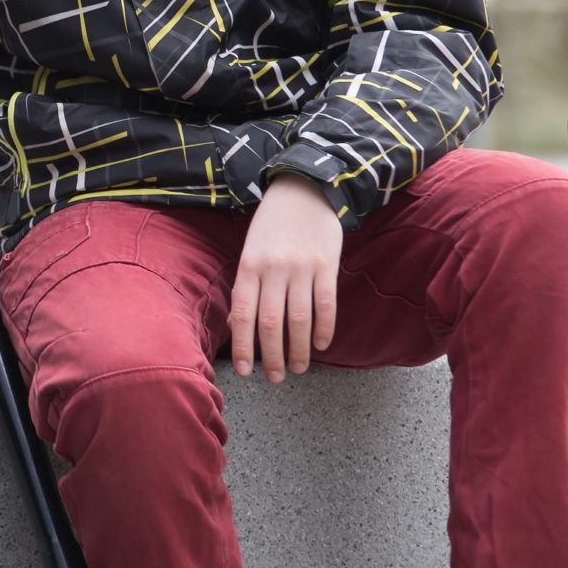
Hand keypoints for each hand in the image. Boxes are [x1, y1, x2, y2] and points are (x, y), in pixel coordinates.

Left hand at [228, 174, 342, 382]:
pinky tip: (321, 345)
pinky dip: (324, 329)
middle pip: (272, 323)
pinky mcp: (327, 265)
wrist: (303, 190)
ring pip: (300, 319)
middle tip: (275, 378)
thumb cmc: (271, 226)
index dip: (243, 346)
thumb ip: (247, 286)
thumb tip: (239, 328)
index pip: (243, 314)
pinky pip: (326, 305)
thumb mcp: (250, 250)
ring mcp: (302, 267)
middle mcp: (273, 269)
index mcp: (249, 266)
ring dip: (299, 350)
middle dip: (272, 357)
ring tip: (298, 368)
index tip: (245, 371)